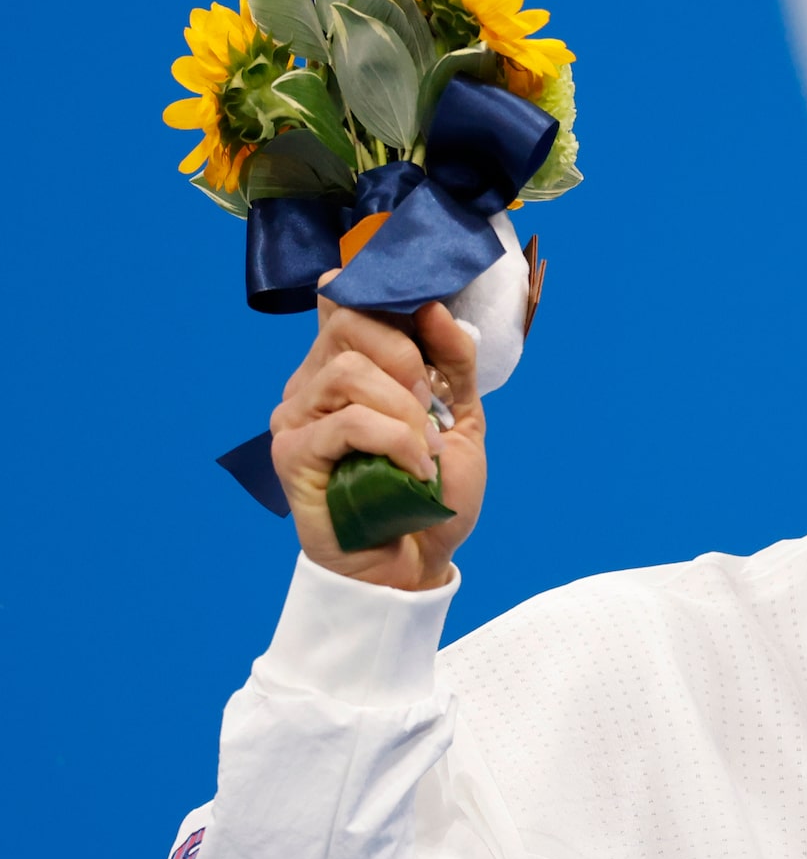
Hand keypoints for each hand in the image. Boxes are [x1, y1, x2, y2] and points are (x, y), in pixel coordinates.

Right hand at [269, 299, 485, 589]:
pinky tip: (413, 471)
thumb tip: (435, 308)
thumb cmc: (430, 493)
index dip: (382, 295)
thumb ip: (453, 361)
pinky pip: (346, 423)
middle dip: (406, 357)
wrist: (415, 563)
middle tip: (432, 405)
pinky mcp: (292, 453)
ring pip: (348, 371)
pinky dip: (394, 442)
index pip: (346, 298)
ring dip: (405, 410)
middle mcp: (315, 381)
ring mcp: (298, 416)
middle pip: (347, 321)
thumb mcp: (462, 418)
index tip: (425, 320)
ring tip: (426, 452)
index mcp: (350, 363)